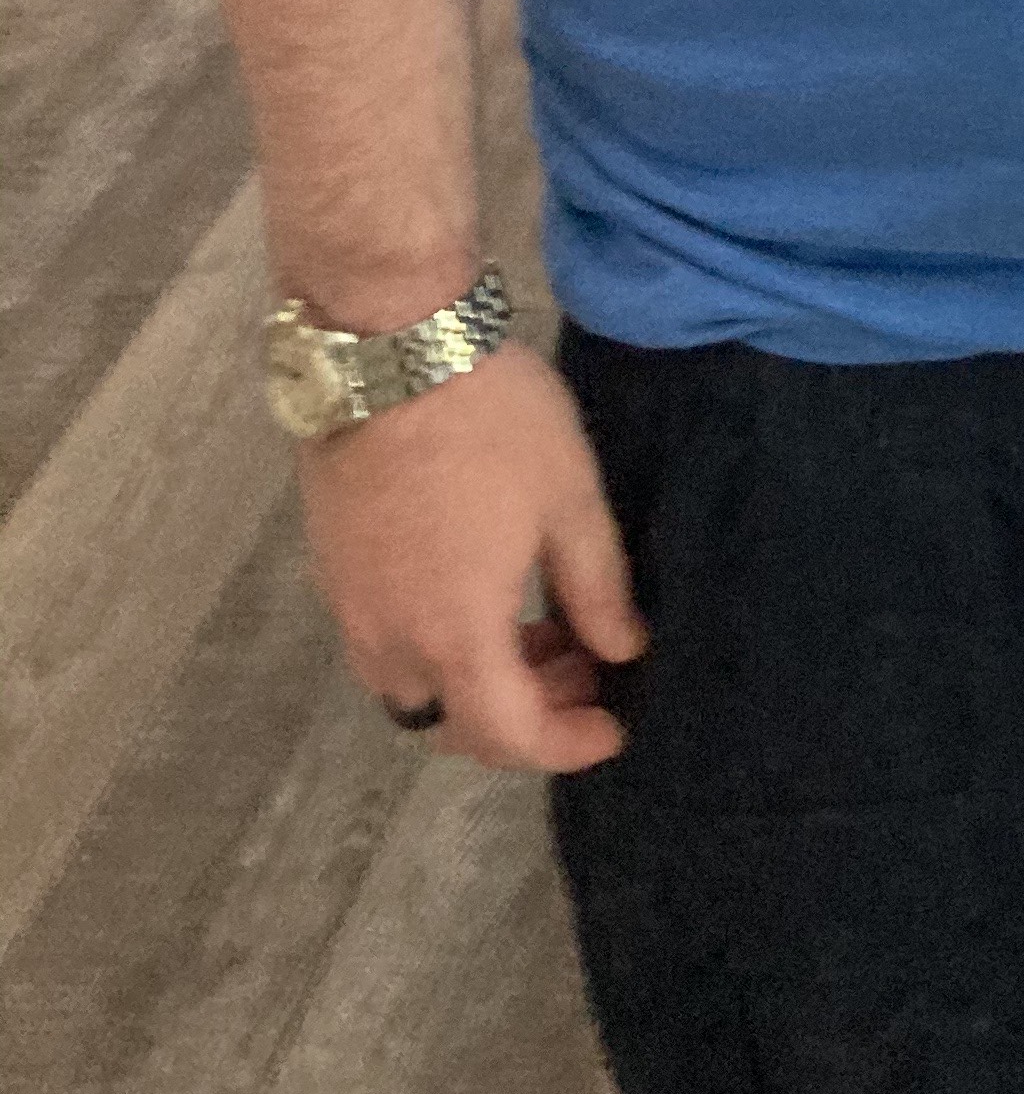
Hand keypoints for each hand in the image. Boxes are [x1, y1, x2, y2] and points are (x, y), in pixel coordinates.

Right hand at [296, 336, 647, 773]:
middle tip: (584, 667)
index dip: (565, 745)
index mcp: (456, 635)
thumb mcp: (569, 499)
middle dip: (525, 715)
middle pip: (454, 724)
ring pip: (416, 687)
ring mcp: (350, 607)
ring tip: (542, 627)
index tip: (612, 727)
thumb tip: (621, 651)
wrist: (389, 348)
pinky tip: (484, 590)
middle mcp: (390, 641)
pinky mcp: (332, 569)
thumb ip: (598, 588)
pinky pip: (388, 643)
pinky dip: (440, 643)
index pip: (509, 736)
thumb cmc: (492, 421)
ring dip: (479, 679)